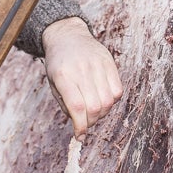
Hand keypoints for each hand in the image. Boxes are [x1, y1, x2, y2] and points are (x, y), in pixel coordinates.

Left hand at [42, 17, 122, 135]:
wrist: (67, 36)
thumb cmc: (59, 64)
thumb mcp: (54, 84)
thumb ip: (66, 105)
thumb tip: (81, 127)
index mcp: (63, 75)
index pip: (76, 107)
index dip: (80, 126)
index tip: (79, 136)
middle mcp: (81, 69)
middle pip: (94, 107)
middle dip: (91, 122)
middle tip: (86, 123)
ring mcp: (97, 64)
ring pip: (108, 101)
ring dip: (102, 114)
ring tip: (94, 111)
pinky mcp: (109, 62)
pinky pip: (118, 91)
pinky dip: (112, 101)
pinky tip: (102, 99)